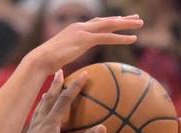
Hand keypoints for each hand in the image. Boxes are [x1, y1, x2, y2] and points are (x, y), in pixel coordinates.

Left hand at [9, 71, 105, 132]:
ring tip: (48, 91)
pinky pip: (35, 118)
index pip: (65, 99)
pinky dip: (40, 111)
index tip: (83, 73)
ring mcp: (33, 128)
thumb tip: (103, 127)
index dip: (75, 86)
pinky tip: (39, 117)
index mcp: (51, 122)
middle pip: (50, 97)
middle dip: (56, 84)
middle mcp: (40, 121)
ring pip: (40, 106)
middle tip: (59, 71)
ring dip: (47, 96)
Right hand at [25, 15, 142, 73]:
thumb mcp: (61, 57)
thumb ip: (68, 56)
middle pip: (105, 21)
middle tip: (136, 19)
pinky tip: (133, 39)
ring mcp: (83, 31)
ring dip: (126, 25)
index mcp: (75, 29)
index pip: (96, 23)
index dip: (110, 23)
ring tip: (140, 24)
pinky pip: (107, 37)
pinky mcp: (85, 40)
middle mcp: (80, 26)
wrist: (40, 60)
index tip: (121, 22)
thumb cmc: (46, 63)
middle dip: (122, 19)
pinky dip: (121, 38)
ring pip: (109, 25)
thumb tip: (66, 66)